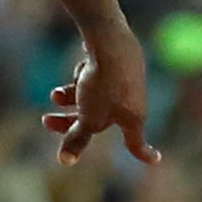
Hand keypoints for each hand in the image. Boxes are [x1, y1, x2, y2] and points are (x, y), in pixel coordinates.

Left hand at [43, 30, 161, 167]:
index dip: (144, 153)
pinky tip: (81, 65)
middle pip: (100, 121)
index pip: (137, 142)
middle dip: (71, 123)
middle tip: (45, 120)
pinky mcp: (115, 63)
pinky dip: (82, 78)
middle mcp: (133, 101)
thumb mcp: (89, 117)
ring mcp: (125, 81)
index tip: (156, 160)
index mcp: (133, 118)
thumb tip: (66, 161)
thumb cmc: (104, 84)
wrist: (110, 40)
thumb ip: (77, 138)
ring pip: (92, 98)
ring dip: (70, 98)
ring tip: (55, 95)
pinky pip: (94, 79)